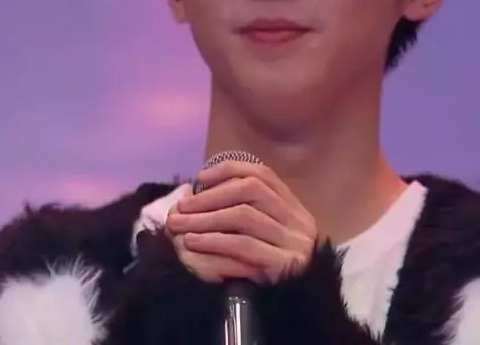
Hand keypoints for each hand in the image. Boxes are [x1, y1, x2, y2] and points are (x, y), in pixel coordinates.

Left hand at [166, 160, 316, 284]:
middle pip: (252, 190)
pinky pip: (243, 246)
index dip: (230, 171)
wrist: (298, 308)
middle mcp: (299, 221)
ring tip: (180, 224)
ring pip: (245, 216)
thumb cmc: (270, 271)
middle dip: (212, 195)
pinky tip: (194, 242)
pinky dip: (215, 241)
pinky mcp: (285, 265)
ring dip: (207, 217)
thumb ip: (240, 214)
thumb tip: (195, 192)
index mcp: (294, 208)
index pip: (263, 174)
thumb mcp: (261, 238)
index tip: (200, 178)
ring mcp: (295, 242)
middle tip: (181, 207)